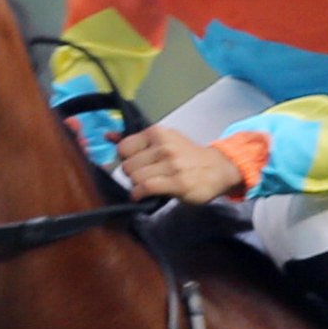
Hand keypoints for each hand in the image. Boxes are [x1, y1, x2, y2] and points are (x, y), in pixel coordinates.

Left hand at [114, 121, 248, 202]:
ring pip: (135, 178)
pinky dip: (139, 195)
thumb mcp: (164, 141)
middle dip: (132, 175)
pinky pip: (145, 188)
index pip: (123, 148)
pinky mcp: (177, 182)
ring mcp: (171, 164)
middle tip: (146, 176)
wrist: (219, 168)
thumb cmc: (188, 157)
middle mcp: (164, 146)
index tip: (136, 163)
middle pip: (127, 166)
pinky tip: (144, 195)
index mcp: (158, 133)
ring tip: (150, 184)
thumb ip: (136, 141)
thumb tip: (108, 136)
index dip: (126, 159)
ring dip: (138, 186)